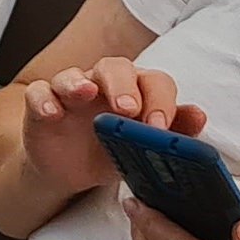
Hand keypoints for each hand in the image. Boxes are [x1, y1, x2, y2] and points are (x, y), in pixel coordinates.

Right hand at [16, 60, 205, 200]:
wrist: (71, 172)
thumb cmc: (111, 153)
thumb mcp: (145, 150)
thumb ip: (173, 133)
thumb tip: (199, 116)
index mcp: (136, 92)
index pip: (153, 82)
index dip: (160, 101)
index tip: (159, 127)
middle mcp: (104, 85)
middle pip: (115, 68)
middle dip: (123, 85)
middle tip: (128, 109)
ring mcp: (70, 93)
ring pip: (73, 75)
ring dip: (79, 82)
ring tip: (86, 93)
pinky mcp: (42, 105)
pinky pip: (40, 93)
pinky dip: (44, 99)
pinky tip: (53, 113)